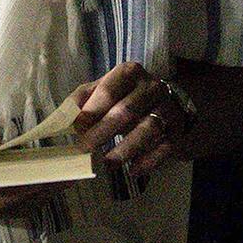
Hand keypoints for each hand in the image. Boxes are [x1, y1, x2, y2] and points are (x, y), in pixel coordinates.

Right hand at [0, 154, 67, 219]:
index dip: (18, 194)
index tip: (40, 183)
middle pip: (10, 206)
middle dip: (40, 194)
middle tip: (69, 177)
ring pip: (12, 208)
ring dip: (39, 197)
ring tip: (66, 180)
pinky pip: (6, 204)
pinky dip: (28, 197)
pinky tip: (44, 187)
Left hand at [71, 61, 208, 176]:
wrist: (166, 103)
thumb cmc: (125, 97)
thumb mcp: (103, 89)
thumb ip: (82, 99)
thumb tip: (65, 117)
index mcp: (129, 72)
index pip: (108, 91)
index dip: (91, 110)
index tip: (77, 128)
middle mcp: (151, 87)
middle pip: (126, 111)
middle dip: (102, 132)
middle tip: (85, 149)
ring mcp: (167, 109)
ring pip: (147, 129)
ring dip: (125, 149)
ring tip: (107, 163)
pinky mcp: (177, 131)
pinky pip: (164, 147)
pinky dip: (148, 161)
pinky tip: (133, 169)